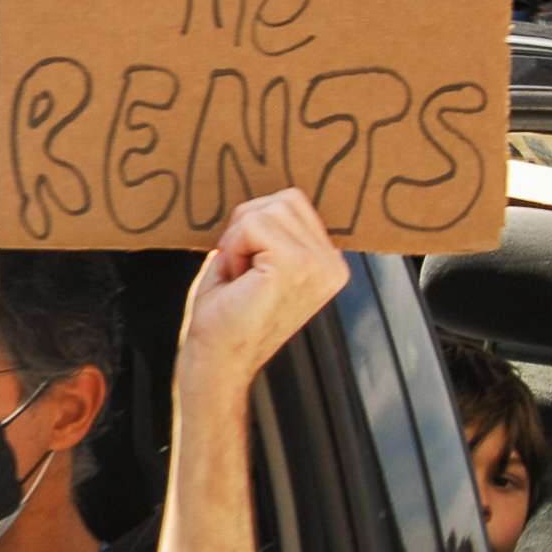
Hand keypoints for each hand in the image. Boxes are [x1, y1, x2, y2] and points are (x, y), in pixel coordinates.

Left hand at [176, 190, 350, 397]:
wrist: (217, 358)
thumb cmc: (227, 313)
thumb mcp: (257, 260)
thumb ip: (272, 229)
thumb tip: (266, 192)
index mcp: (329, 262)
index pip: (293, 202)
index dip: (255, 227)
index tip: (250, 269)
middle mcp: (333, 264)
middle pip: (283, 198)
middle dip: (246, 228)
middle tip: (242, 272)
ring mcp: (319, 265)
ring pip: (267, 208)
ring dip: (239, 240)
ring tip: (241, 277)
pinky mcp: (295, 266)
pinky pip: (253, 223)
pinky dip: (234, 246)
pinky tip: (238, 279)